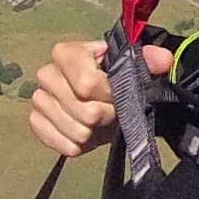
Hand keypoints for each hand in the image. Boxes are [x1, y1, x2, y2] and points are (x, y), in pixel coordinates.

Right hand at [24, 37, 165, 158]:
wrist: (96, 96)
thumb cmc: (112, 78)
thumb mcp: (131, 67)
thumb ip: (148, 61)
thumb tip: (163, 59)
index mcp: (66, 53)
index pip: (86, 84)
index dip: (109, 95)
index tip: (119, 95)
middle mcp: (46, 74)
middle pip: (84, 111)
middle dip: (106, 116)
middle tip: (112, 111)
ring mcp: (38, 99)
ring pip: (76, 131)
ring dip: (95, 132)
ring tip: (98, 122)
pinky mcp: (35, 122)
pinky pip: (61, 144)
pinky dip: (79, 145)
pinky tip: (85, 133)